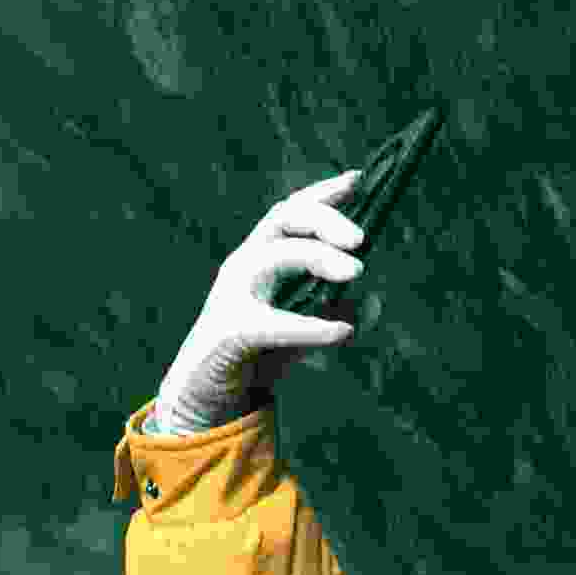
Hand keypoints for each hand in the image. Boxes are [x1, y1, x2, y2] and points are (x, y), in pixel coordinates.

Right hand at [149, 171, 369, 434]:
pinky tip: (341, 332)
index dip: (324, 192)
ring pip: (274, 257)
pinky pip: (273, 321)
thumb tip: (370, 302)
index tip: (358, 179)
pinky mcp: (231, 332)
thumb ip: (331, 310)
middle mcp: (245, 265)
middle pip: (281, 219)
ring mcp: (232, 295)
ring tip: (357, 273)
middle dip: (323, 219)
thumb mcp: (302, 327)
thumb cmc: (258, 353)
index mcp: (261, 255)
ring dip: (318, 258)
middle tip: (361, 239)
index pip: (292, 210)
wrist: (205, 396)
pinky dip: (310, 325)